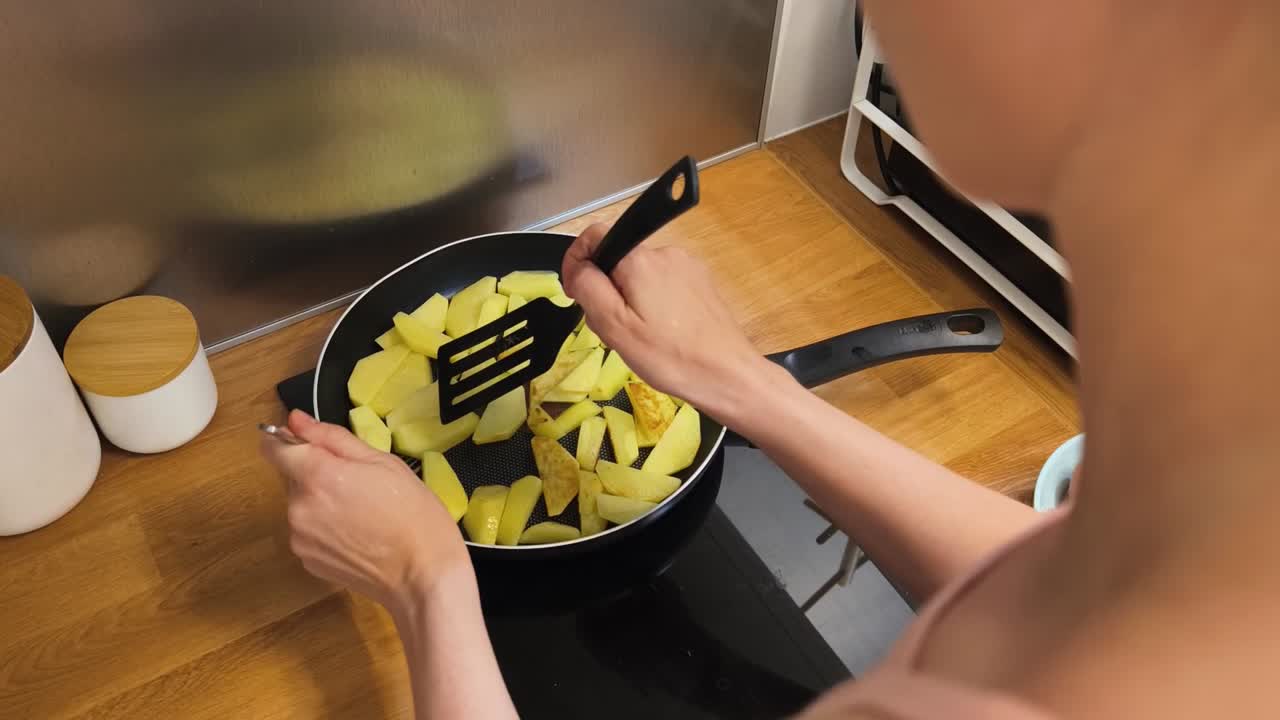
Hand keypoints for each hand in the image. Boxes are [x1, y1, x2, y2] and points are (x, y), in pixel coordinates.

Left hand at [260, 410, 470, 610]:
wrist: (422, 575)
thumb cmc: (414, 513)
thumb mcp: (383, 462)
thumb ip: (332, 438)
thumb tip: (296, 419)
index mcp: (317, 475)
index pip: (274, 448)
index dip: (289, 441)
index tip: (313, 445)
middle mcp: (298, 507)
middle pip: (292, 477)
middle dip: (317, 474)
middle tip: (361, 485)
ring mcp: (300, 538)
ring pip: (301, 505)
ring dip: (321, 503)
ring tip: (362, 514)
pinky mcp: (307, 561)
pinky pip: (308, 532)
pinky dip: (325, 529)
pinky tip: (357, 536)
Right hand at [562, 223, 771, 418]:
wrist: (727, 376)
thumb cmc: (669, 356)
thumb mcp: (614, 326)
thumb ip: (589, 287)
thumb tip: (579, 266)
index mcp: (640, 260)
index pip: (595, 235)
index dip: (577, 261)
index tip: (576, 295)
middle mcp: (665, 253)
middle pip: (618, 261)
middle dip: (606, 290)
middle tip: (614, 331)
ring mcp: (687, 267)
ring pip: (639, 276)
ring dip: (629, 301)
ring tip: (641, 338)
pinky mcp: (701, 284)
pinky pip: (662, 286)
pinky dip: (652, 305)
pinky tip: (661, 335)